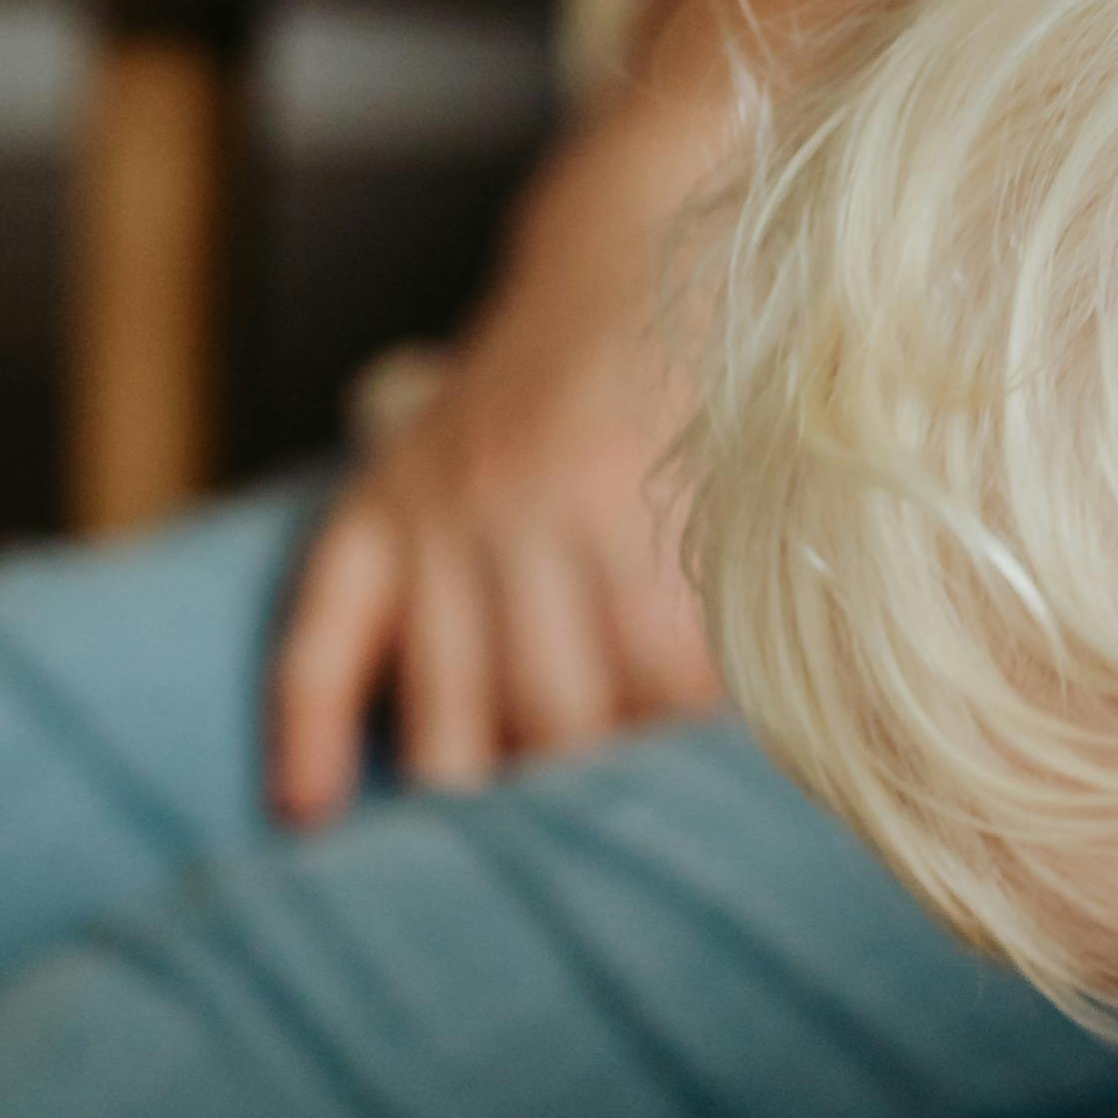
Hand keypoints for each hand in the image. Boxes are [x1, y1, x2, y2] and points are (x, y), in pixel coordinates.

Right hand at [267, 76, 728, 815]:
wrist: (634, 236)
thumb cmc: (719, 376)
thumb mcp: (761, 462)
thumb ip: (759, 583)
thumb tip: (808, 731)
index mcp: (625, 496)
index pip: (655, 687)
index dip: (689, 767)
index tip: (719, 821)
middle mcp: (516, 505)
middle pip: (552, 716)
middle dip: (595, 800)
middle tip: (628, 861)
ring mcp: (434, 511)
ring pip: (448, 706)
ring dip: (485, 798)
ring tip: (515, 880)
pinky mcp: (372, 507)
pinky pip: (319, 635)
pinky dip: (309, 727)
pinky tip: (310, 810)